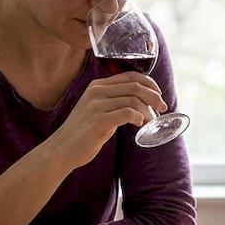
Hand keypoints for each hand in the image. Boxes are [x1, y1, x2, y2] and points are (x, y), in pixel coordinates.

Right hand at [48, 74, 166, 165]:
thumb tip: (140, 105)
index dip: (149, 82)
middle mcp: (97, 92)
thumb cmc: (82, 133)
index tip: (158, 93)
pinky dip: (138, 118)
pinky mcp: (99, 121)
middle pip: (135, 86)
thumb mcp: (96, 110)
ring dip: (147, 110)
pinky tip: (139, 124)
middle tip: (163, 107)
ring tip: (150, 120)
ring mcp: (97, 106)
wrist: (61, 149)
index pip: (130, 75)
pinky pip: (127, 113)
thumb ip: (113, 103)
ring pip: (133, 100)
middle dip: (154, 96)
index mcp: (97, 86)